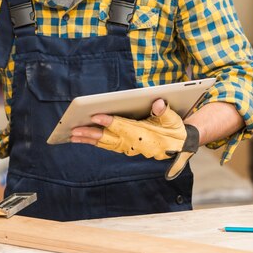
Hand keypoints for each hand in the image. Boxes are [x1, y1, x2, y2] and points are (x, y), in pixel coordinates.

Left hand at [71, 99, 198, 179]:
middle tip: (74, 129)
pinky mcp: (126, 148)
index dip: (109, 122)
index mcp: (145, 136)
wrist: (180, 146)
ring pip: (105, 144)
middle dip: (91, 134)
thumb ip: (165, 112)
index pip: (124, 127)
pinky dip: (94, 142)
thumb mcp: (174, 120)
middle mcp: (134, 144)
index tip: (95, 116)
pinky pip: (107, 145)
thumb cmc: (175, 130)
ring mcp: (129, 148)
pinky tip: (83, 137)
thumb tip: (157, 104)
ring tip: (72, 135)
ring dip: (88, 139)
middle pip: (109, 138)